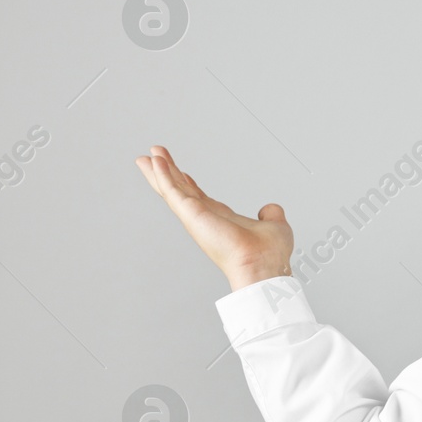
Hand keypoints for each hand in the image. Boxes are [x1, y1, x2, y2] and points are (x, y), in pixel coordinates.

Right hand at [135, 145, 293, 290]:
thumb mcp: (274, 226)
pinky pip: (173, 191)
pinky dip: (163, 175)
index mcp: (222, 219)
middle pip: (180, 191)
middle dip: (166, 174)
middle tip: (153, 157)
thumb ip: (271, 215)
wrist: (263, 265)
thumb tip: (270, 209)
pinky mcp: (191, 214)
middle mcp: (205, 218)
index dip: (188, 184)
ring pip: (172, 190)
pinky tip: (156, 162)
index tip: (181, 172)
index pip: (200, 198)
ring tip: (147, 156)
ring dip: (159, 171)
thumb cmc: (268, 255)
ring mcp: (196, 217)